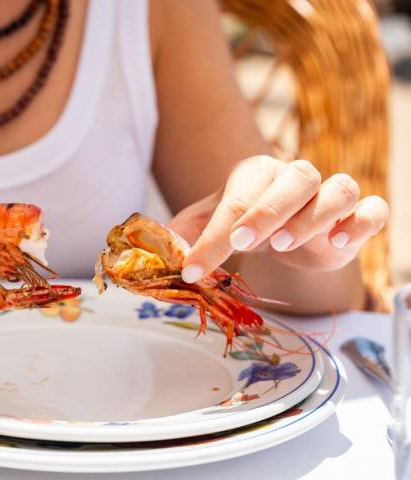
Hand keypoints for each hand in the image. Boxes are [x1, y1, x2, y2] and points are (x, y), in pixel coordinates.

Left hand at [167, 155, 388, 282]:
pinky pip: (373, 210)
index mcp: (255, 174)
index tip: (193, 268)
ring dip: (313, 217)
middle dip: (267, 210)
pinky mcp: (359, 216)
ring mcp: (331, 195)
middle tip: (241, 242)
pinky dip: (362, 222)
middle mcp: (296, 178)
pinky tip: (339, 243)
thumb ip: (185, 234)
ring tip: (284, 245)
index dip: (214, 236)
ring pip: (338, 190)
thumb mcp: (210, 227)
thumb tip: (159, 250)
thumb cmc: (247, 226)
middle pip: (295, 179)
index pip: (236, 201)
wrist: (287, 234)